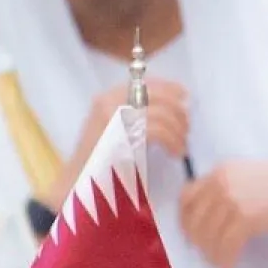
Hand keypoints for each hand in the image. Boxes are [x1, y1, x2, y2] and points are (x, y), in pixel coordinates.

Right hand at [43, 81, 189, 209]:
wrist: (81, 185)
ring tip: (181, 147)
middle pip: (157, 95)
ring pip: (161, 114)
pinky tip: (175, 153)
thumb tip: (175, 104)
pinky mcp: (119, 136)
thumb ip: (139, 114)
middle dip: (178, 112)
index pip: (145, 82)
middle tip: (185, 130)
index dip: (170, 87)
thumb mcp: (120, 130)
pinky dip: (173, 142)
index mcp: (108, 98)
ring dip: (178, 131)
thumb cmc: (105, 162)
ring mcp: (112, 118)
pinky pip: (157, 131)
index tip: (184, 96)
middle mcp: (107, 102)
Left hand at [179, 160, 267, 267]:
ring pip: (208, 235)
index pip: (187, 196)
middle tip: (206, 253)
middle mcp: (223, 182)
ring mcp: (233, 199)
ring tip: (219, 263)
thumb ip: (228, 187)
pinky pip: (225, 245)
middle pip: (194, 219)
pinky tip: (229, 266)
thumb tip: (210, 215)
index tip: (192, 233)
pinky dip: (224, 259)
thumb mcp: (251, 176)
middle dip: (197, 241)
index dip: (185, 219)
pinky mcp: (246, 217)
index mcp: (222, 170)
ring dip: (211, 254)